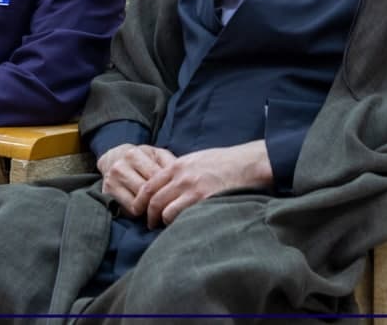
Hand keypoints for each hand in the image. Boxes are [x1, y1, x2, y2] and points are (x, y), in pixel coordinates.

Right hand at [98, 144, 174, 214]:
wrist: (113, 159)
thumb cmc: (142, 159)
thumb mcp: (155, 155)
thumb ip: (169, 163)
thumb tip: (184, 179)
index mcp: (134, 154)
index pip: (157, 176)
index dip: (170, 187)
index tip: (180, 195)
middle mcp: (121, 166)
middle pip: (147, 191)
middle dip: (162, 200)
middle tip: (173, 206)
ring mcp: (112, 180)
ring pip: (139, 202)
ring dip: (152, 208)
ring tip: (161, 209)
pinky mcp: (107, 193)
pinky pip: (130, 209)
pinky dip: (141, 212)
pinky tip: (146, 210)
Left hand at [130, 141, 272, 228]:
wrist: (248, 163)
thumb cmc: (224, 161)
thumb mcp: (196, 159)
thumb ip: (180, 171)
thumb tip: (167, 184)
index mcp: (177, 165)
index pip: (149, 185)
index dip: (140, 200)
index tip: (138, 209)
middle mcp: (181, 177)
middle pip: (154, 200)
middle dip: (149, 215)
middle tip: (150, 224)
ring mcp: (193, 190)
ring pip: (166, 211)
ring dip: (164, 222)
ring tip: (167, 228)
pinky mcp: (205, 201)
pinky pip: (183, 217)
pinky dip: (179, 224)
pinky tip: (182, 227)